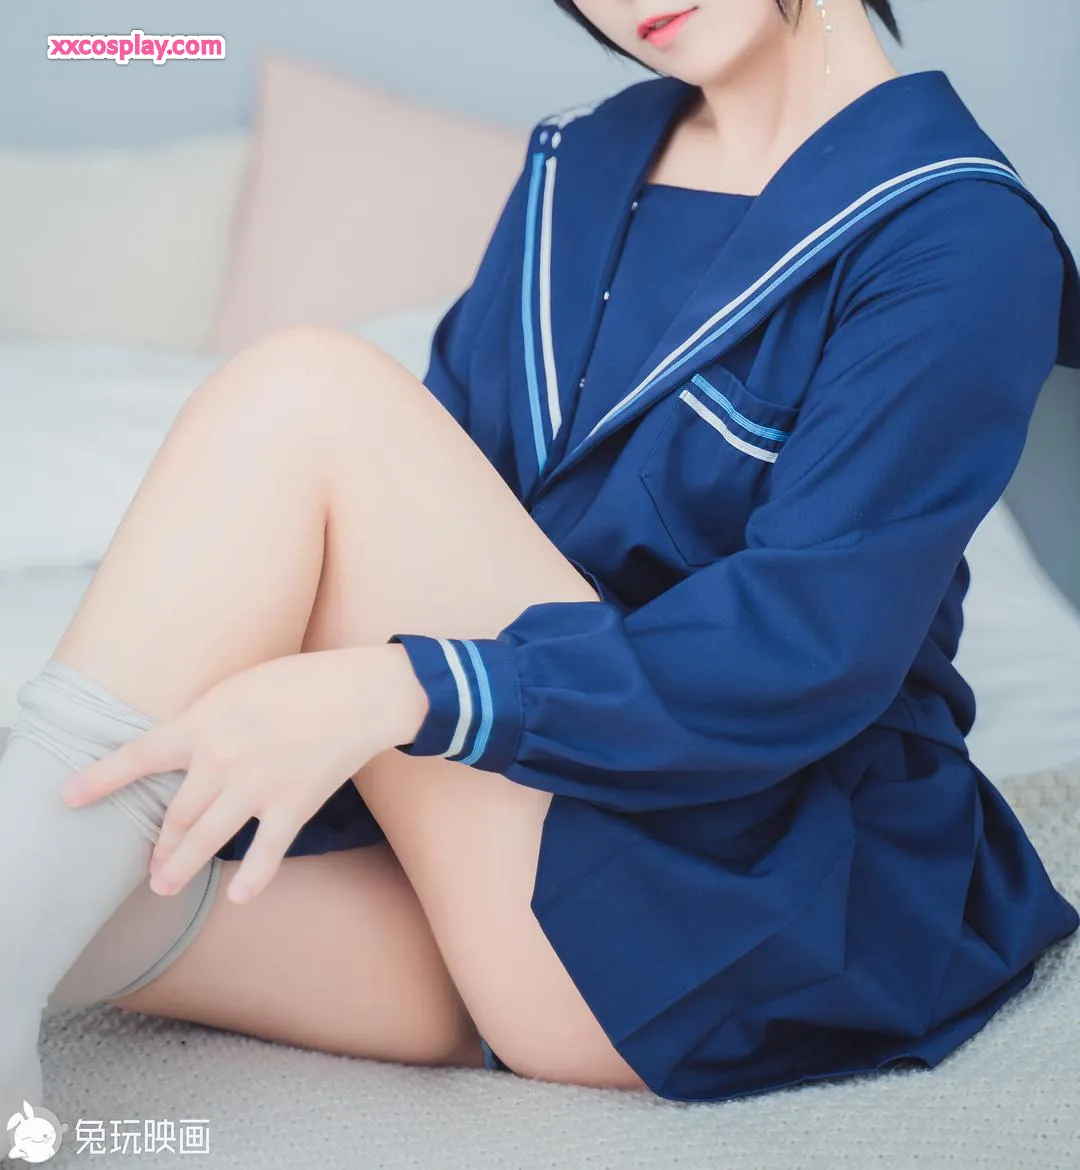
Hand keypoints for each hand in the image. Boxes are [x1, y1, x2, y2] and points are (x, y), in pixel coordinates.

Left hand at [59, 645, 427, 904]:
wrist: (360, 692)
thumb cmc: (303, 680)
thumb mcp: (240, 685)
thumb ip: (208, 719)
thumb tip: (186, 744)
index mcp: (204, 723)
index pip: (139, 756)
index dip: (100, 779)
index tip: (69, 797)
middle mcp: (222, 759)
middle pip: (175, 815)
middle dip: (159, 845)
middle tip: (150, 865)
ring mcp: (257, 787)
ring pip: (206, 839)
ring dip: (181, 868)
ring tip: (165, 885)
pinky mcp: (293, 805)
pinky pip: (266, 853)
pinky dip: (252, 879)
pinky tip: (238, 895)